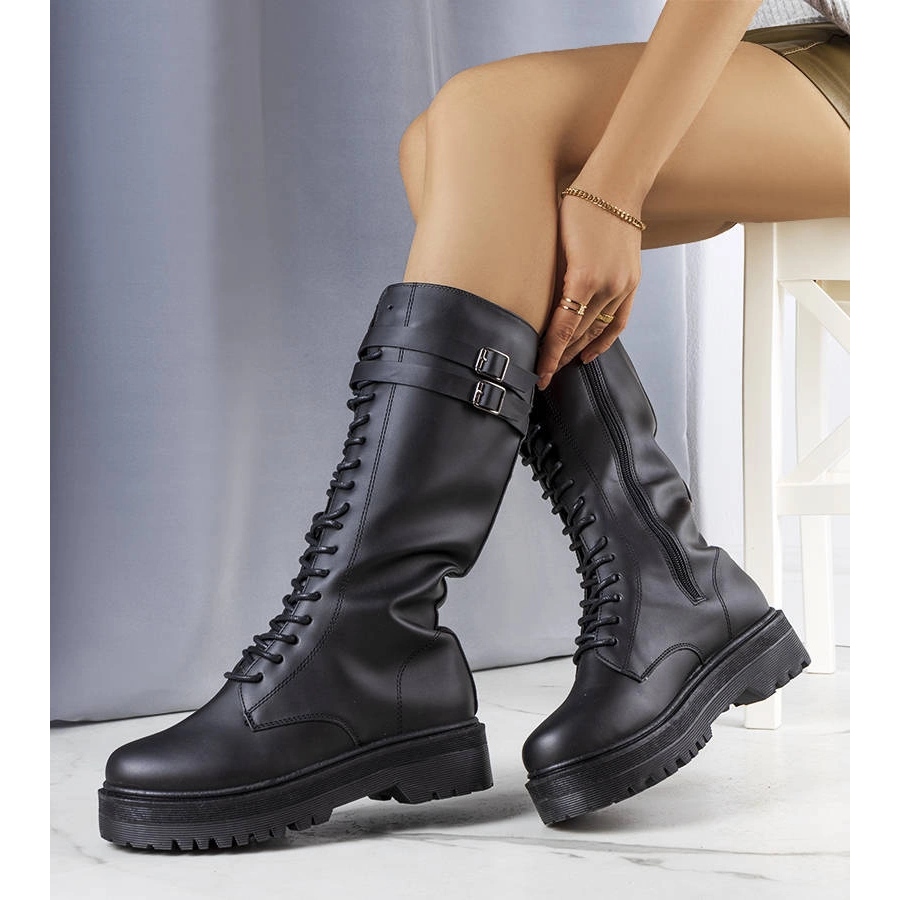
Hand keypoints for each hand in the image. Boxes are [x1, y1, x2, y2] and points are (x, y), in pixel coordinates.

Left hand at [536, 194, 641, 388]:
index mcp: (583, 277)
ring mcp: (623, 285)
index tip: (539, 373)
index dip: (549, 354)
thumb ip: (549, 279)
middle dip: (559, 357)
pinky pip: (618, 321)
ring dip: (578, 351)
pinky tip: (589, 353)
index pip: (563, 328)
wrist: (615, 185)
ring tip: (560, 366)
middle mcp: (607, 286)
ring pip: (598, 330)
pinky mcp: (631, 282)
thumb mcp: (553, 242)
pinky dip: (604, 340)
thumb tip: (533, 311)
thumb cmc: (576, 207)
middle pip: (579, 334)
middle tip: (542, 376)